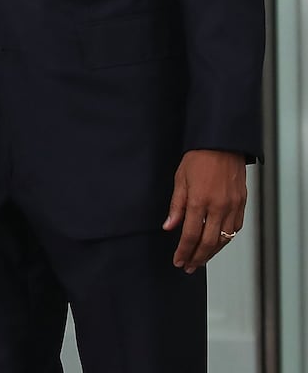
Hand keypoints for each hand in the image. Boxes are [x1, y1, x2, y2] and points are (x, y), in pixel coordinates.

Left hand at [163, 148, 246, 272]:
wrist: (222, 145)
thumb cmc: (198, 158)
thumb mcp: (179, 179)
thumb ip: (176, 206)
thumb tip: (169, 226)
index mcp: (199, 201)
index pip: (190, 234)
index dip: (184, 251)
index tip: (178, 261)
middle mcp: (218, 207)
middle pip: (208, 242)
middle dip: (197, 257)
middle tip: (189, 267)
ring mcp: (232, 207)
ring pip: (224, 239)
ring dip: (212, 252)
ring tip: (201, 260)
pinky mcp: (242, 204)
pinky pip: (235, 229)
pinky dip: (226, 240)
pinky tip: (218, 244)